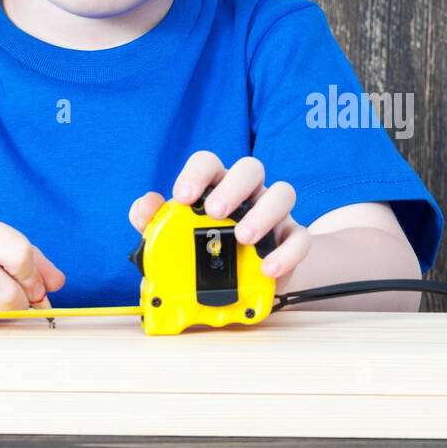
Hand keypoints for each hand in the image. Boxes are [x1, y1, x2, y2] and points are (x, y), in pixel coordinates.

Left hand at [129, 152, 311, 284]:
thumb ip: (153, 220)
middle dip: (233, 186)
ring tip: (243, 237)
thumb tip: (145, 207)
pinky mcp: (292, 239)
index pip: (208, 163)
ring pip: (283, 192)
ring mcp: (274, 213)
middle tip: (215, 212)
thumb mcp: (172, 237)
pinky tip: (267, 268)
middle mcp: (248, 192)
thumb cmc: (201, 249)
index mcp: (216, 185)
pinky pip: (301, 237)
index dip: (196, 174)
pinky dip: (287, 252)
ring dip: (264, 212)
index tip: (183, 197)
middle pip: (251, 168)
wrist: (237, 284)